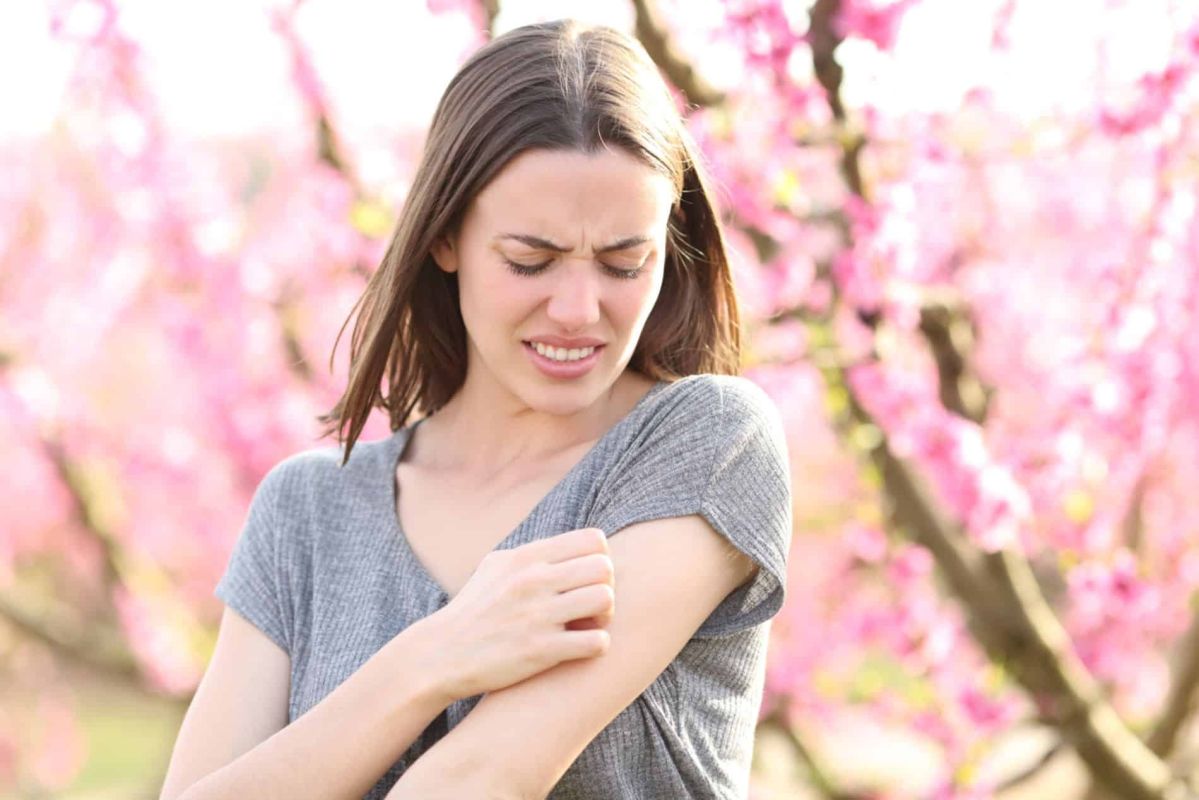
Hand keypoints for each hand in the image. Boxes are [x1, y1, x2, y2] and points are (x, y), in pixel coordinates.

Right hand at [424, 527, 614, 701]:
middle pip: (604, 568)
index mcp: (525, 557)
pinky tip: (581, 648)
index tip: (586, 579)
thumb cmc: (473, 610)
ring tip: (589, 626)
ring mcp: (538, 615)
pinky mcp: (541, 651)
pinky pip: (597, 641)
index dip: (599, 559)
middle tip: (592, 606)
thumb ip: (533, 553)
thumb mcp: (495, 567)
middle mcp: (533, 580)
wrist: (441, 655)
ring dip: (604, 617)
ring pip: (605, 600)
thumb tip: (569, 544)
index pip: (593, 540)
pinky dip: (597, 645)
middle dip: (605, 587)